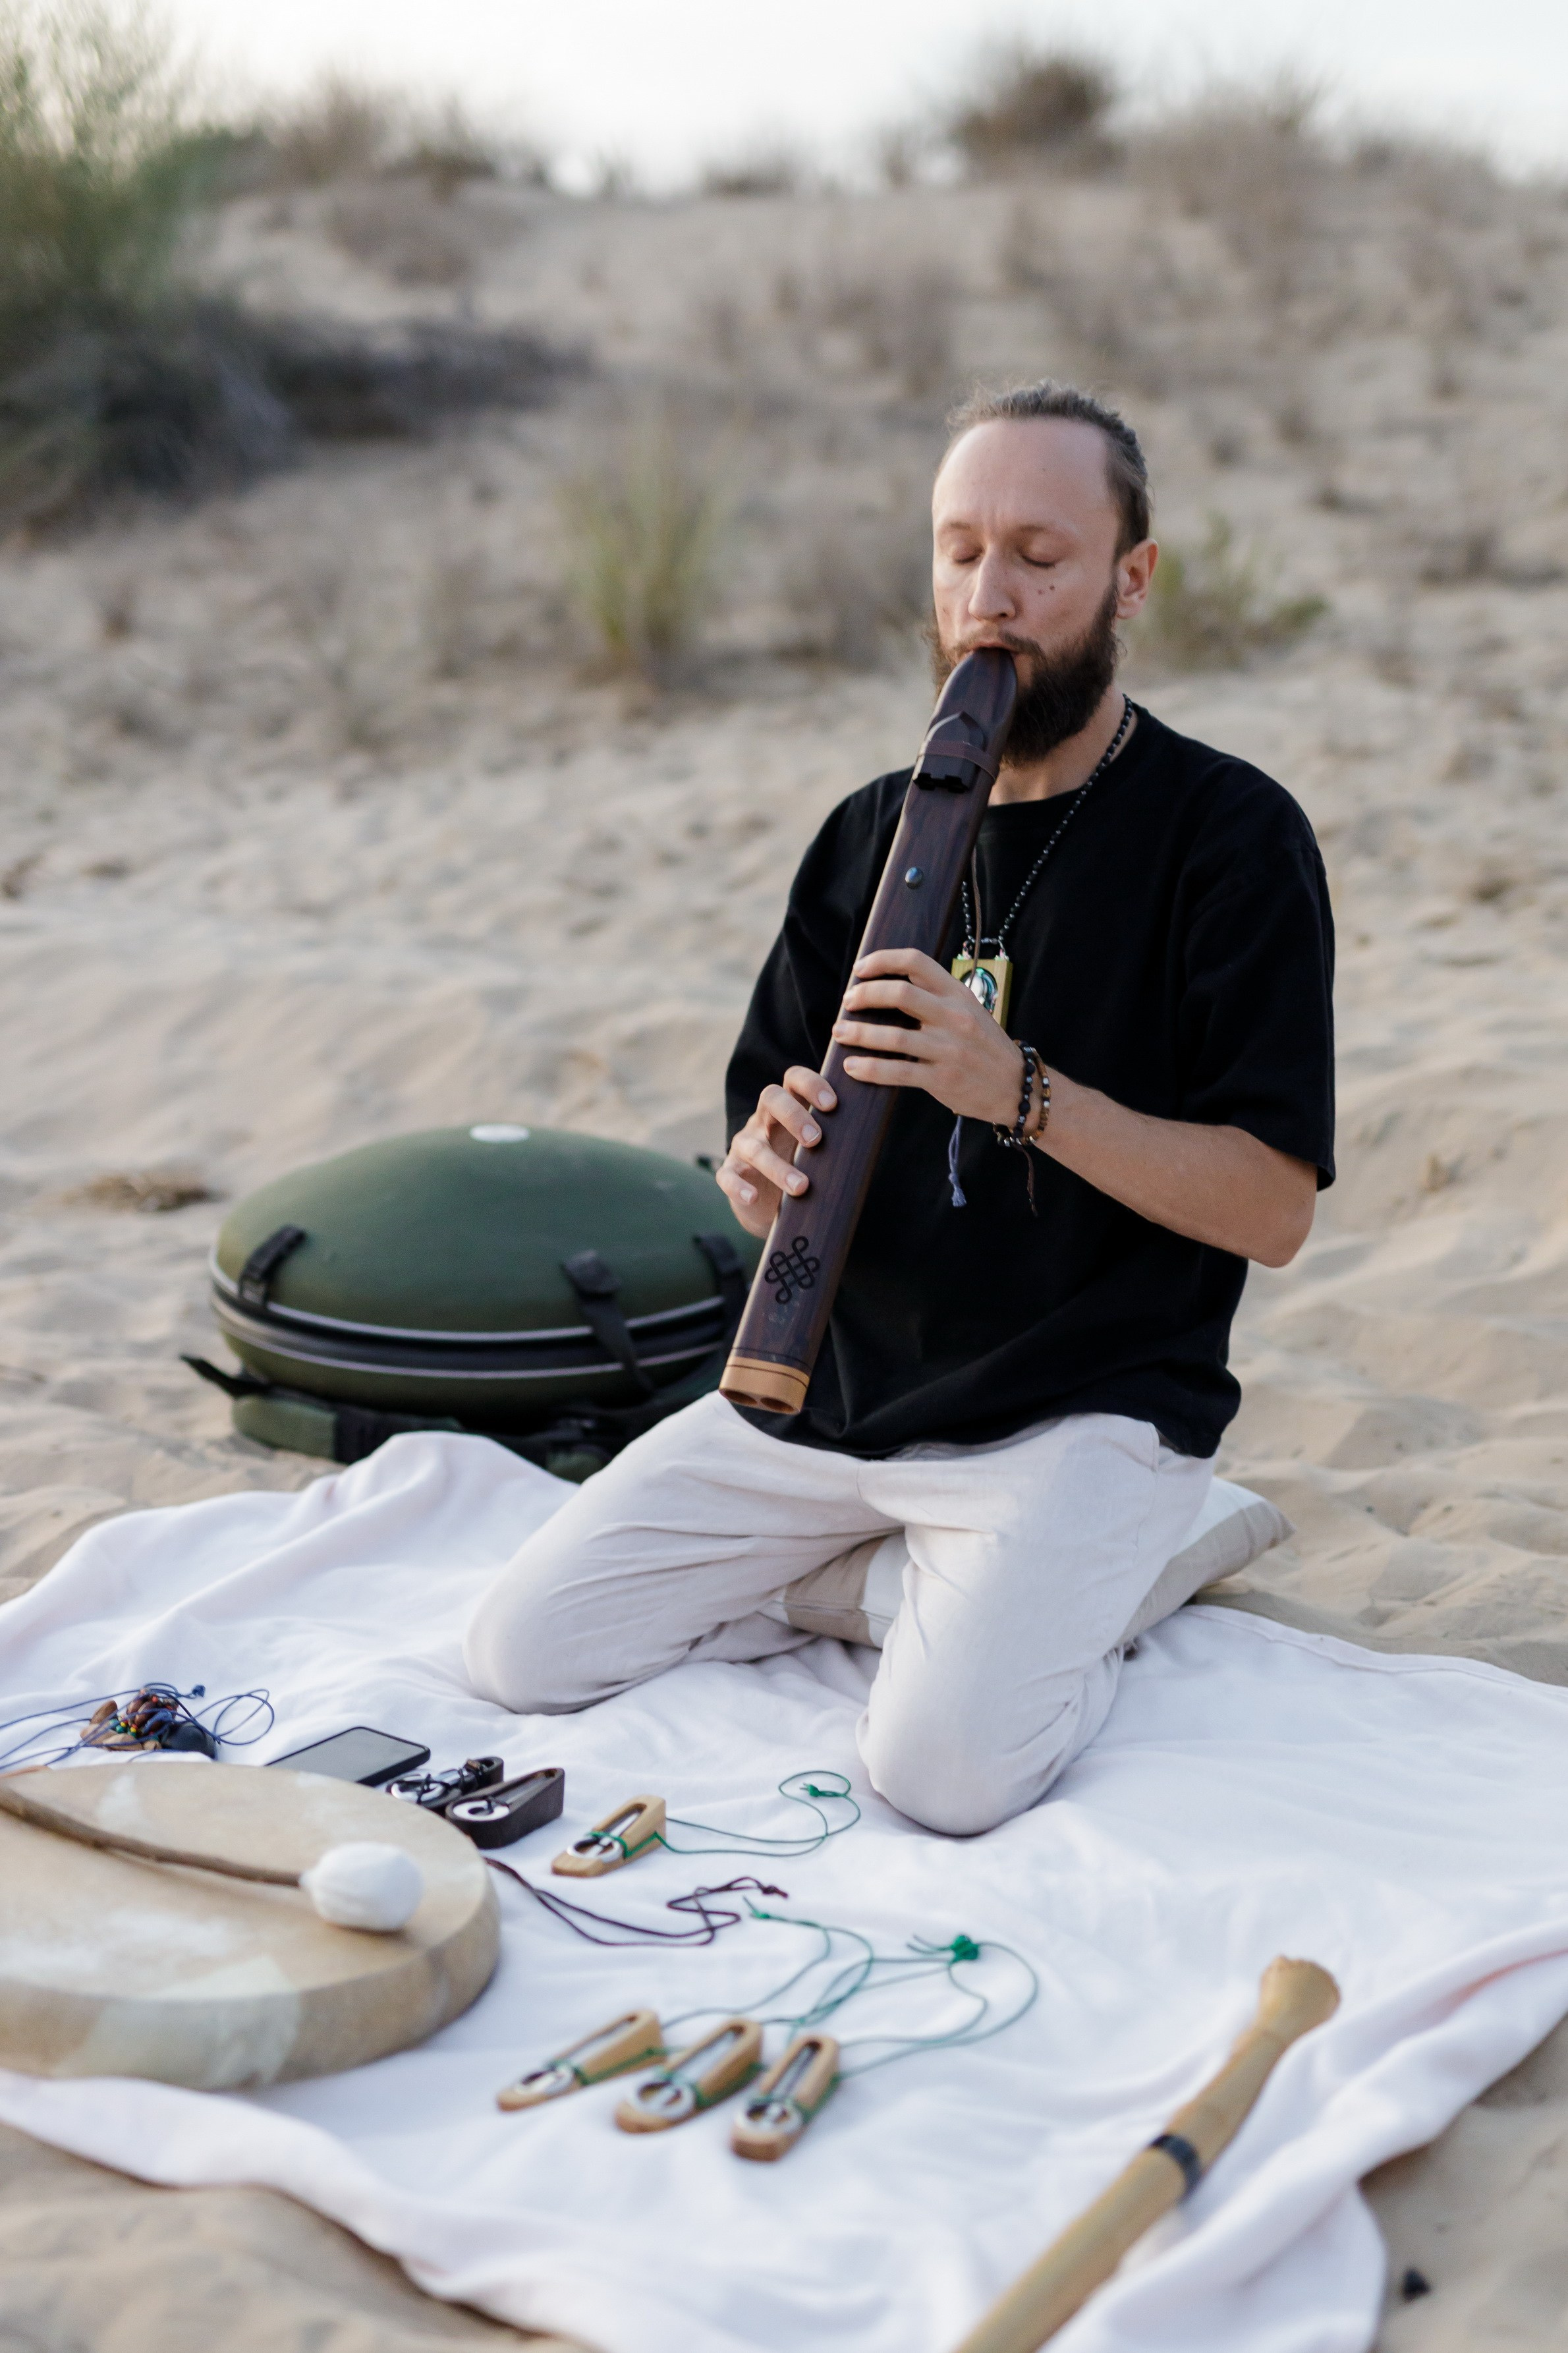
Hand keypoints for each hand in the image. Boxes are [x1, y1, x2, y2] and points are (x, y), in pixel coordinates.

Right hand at [717, 1065, 836, 1238]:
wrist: (772, 1202)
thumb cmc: (805, 1167)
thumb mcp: (820, 1149)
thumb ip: (838, 1137)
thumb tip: (875, 1134)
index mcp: (789, 1107)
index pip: (794, 1079)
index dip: (811, 1084)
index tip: (833, 1104)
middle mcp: (764, 1120)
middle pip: (770, 1098)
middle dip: (793, 1115)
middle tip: (816, 1139)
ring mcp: (744, 1146)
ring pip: (753, 1146)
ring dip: (777, 1166)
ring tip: (802, 1187)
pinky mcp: (731, 1173)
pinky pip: (727, 1176)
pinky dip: (738, 1186)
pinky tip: (752, 1196)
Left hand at [832, 948, 1024, 1122]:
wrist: (1017, 1087)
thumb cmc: (984, 1047)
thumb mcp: (968, 1011)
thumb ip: (936, 997)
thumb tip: (887, 987)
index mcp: (958, 994)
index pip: (916, 962)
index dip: (882, 960)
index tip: (860, 970)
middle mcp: (955, 1017)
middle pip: (899, 994)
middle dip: (864, 996)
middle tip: (847, 1003)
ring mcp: (949, 1049)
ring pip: (893, 1036)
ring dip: (859, 1033)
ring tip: (839, 1033)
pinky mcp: (943, 1079)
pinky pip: (898, 1072)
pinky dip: (869, 1069)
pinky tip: (852, 1066)